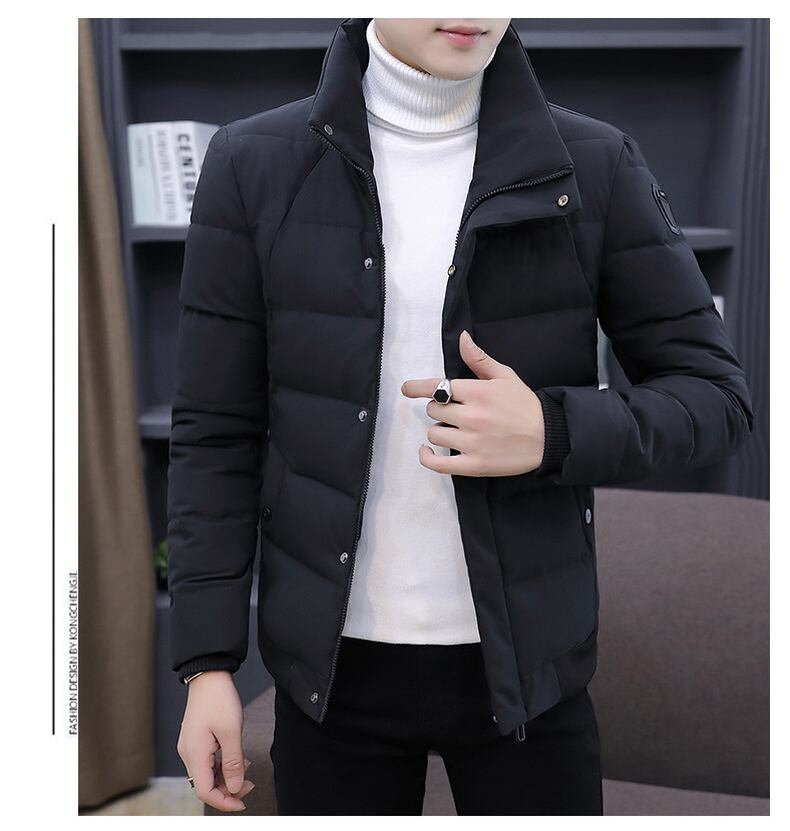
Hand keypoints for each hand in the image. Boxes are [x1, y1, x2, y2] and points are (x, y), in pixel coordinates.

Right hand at [176, 670, 254, 811]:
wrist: (208, 675)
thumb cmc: (219, 699)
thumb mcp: (232, 731)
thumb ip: (233, 763)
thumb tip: (236, 788)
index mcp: (194, 754)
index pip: (205, 791)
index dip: (224, 801)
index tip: (243, 802)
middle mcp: (188, 753)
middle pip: (205, 784)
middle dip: (228, 789)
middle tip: (250, 784)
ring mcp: (190, 746)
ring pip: (207, 773)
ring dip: (226, 776)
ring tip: (246, 769)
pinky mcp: (195, 739)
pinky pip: (207, 761)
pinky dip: (222, 764)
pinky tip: (237, 758)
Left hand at [400, 330, 544, 476]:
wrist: (549, 437)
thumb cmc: (525, 405)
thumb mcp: (505, 376)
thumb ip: (479, 359)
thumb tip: (462, 338)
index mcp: (478, 392)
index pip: (437, 387)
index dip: (417, 387)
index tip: (407, 389)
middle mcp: (472, 416)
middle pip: (435, 409)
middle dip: (440, 408)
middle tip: (455, 411)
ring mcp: (471, 442)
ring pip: (434, 433)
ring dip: (439, 430)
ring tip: (455, 429)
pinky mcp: (473, 465)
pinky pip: (438, 463)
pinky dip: (427, 457)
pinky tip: (427, 452)